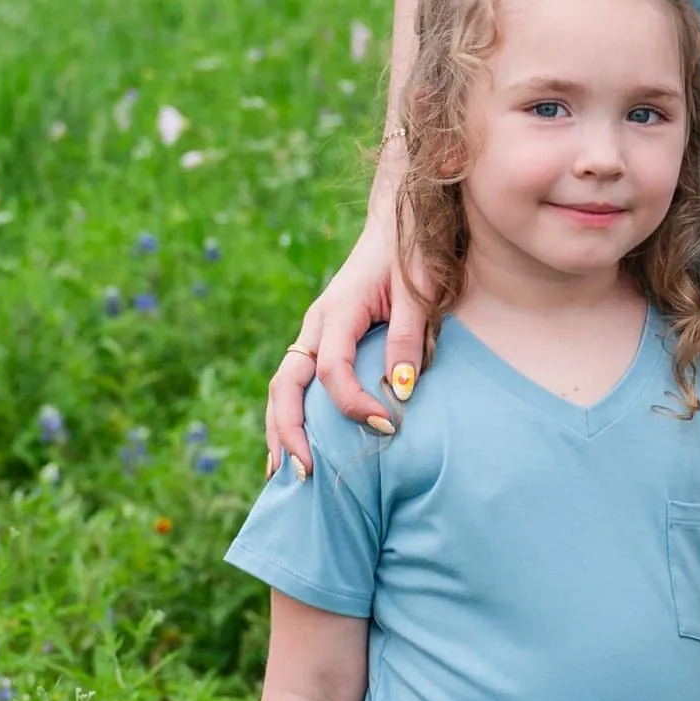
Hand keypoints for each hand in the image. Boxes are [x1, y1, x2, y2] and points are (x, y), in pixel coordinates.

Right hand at [265, 180, 428, 476]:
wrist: (398, 225)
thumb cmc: (412, 255)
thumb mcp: (420, 292)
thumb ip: (410, 338)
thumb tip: (399, 390)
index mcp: (338, 310)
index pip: (332, 367)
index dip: (353, 402)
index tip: (385, 427)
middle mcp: (316, 324)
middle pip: (286, 383)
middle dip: (290, 431)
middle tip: (306, 473)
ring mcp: (313, 333)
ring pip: (281, 387)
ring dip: (280, 430)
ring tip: (284, 476)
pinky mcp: (319, 342)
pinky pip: (293, 384)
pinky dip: (287, 417)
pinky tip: (291, 450)